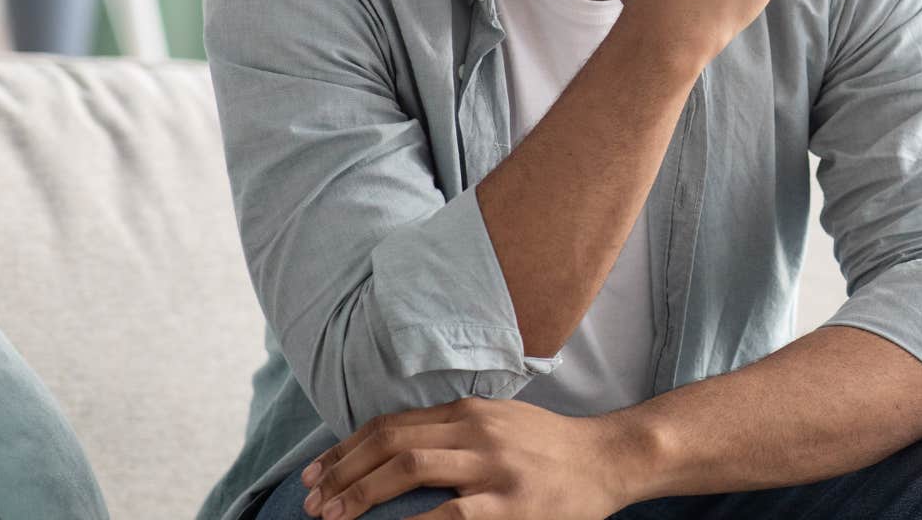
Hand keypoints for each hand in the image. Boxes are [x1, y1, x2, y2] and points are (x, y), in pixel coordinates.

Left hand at [298, 397, 635, 519]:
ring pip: (410, 468)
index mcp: (469, 412)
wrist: (609, 459)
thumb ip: (455, 432)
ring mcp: (493, 465)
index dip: (345, 450)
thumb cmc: (552, 449)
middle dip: (342, 474)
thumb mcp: (501, 425)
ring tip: (332, 517)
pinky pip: (449, 514)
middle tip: (311, 502)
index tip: (315, 475)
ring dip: (361, 494)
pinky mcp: (510, 503)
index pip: (390, 425)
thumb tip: (395, 452)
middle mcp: (476, 430)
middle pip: (390, 443)